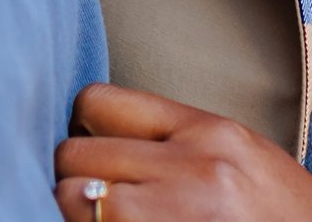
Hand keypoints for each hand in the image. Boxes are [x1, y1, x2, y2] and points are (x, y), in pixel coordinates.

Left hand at [53, 82, 311, 221]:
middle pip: (73, 152)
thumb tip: (110, 142)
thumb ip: (184, 147)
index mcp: (211, 132)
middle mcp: (190, 166)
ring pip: (66, 198)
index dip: (84, 128)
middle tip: (91, 200)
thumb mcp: (245, 163)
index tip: (93, 151)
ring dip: (72, 213)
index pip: (99, 101)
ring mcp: (172, 215)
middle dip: (73, 178)